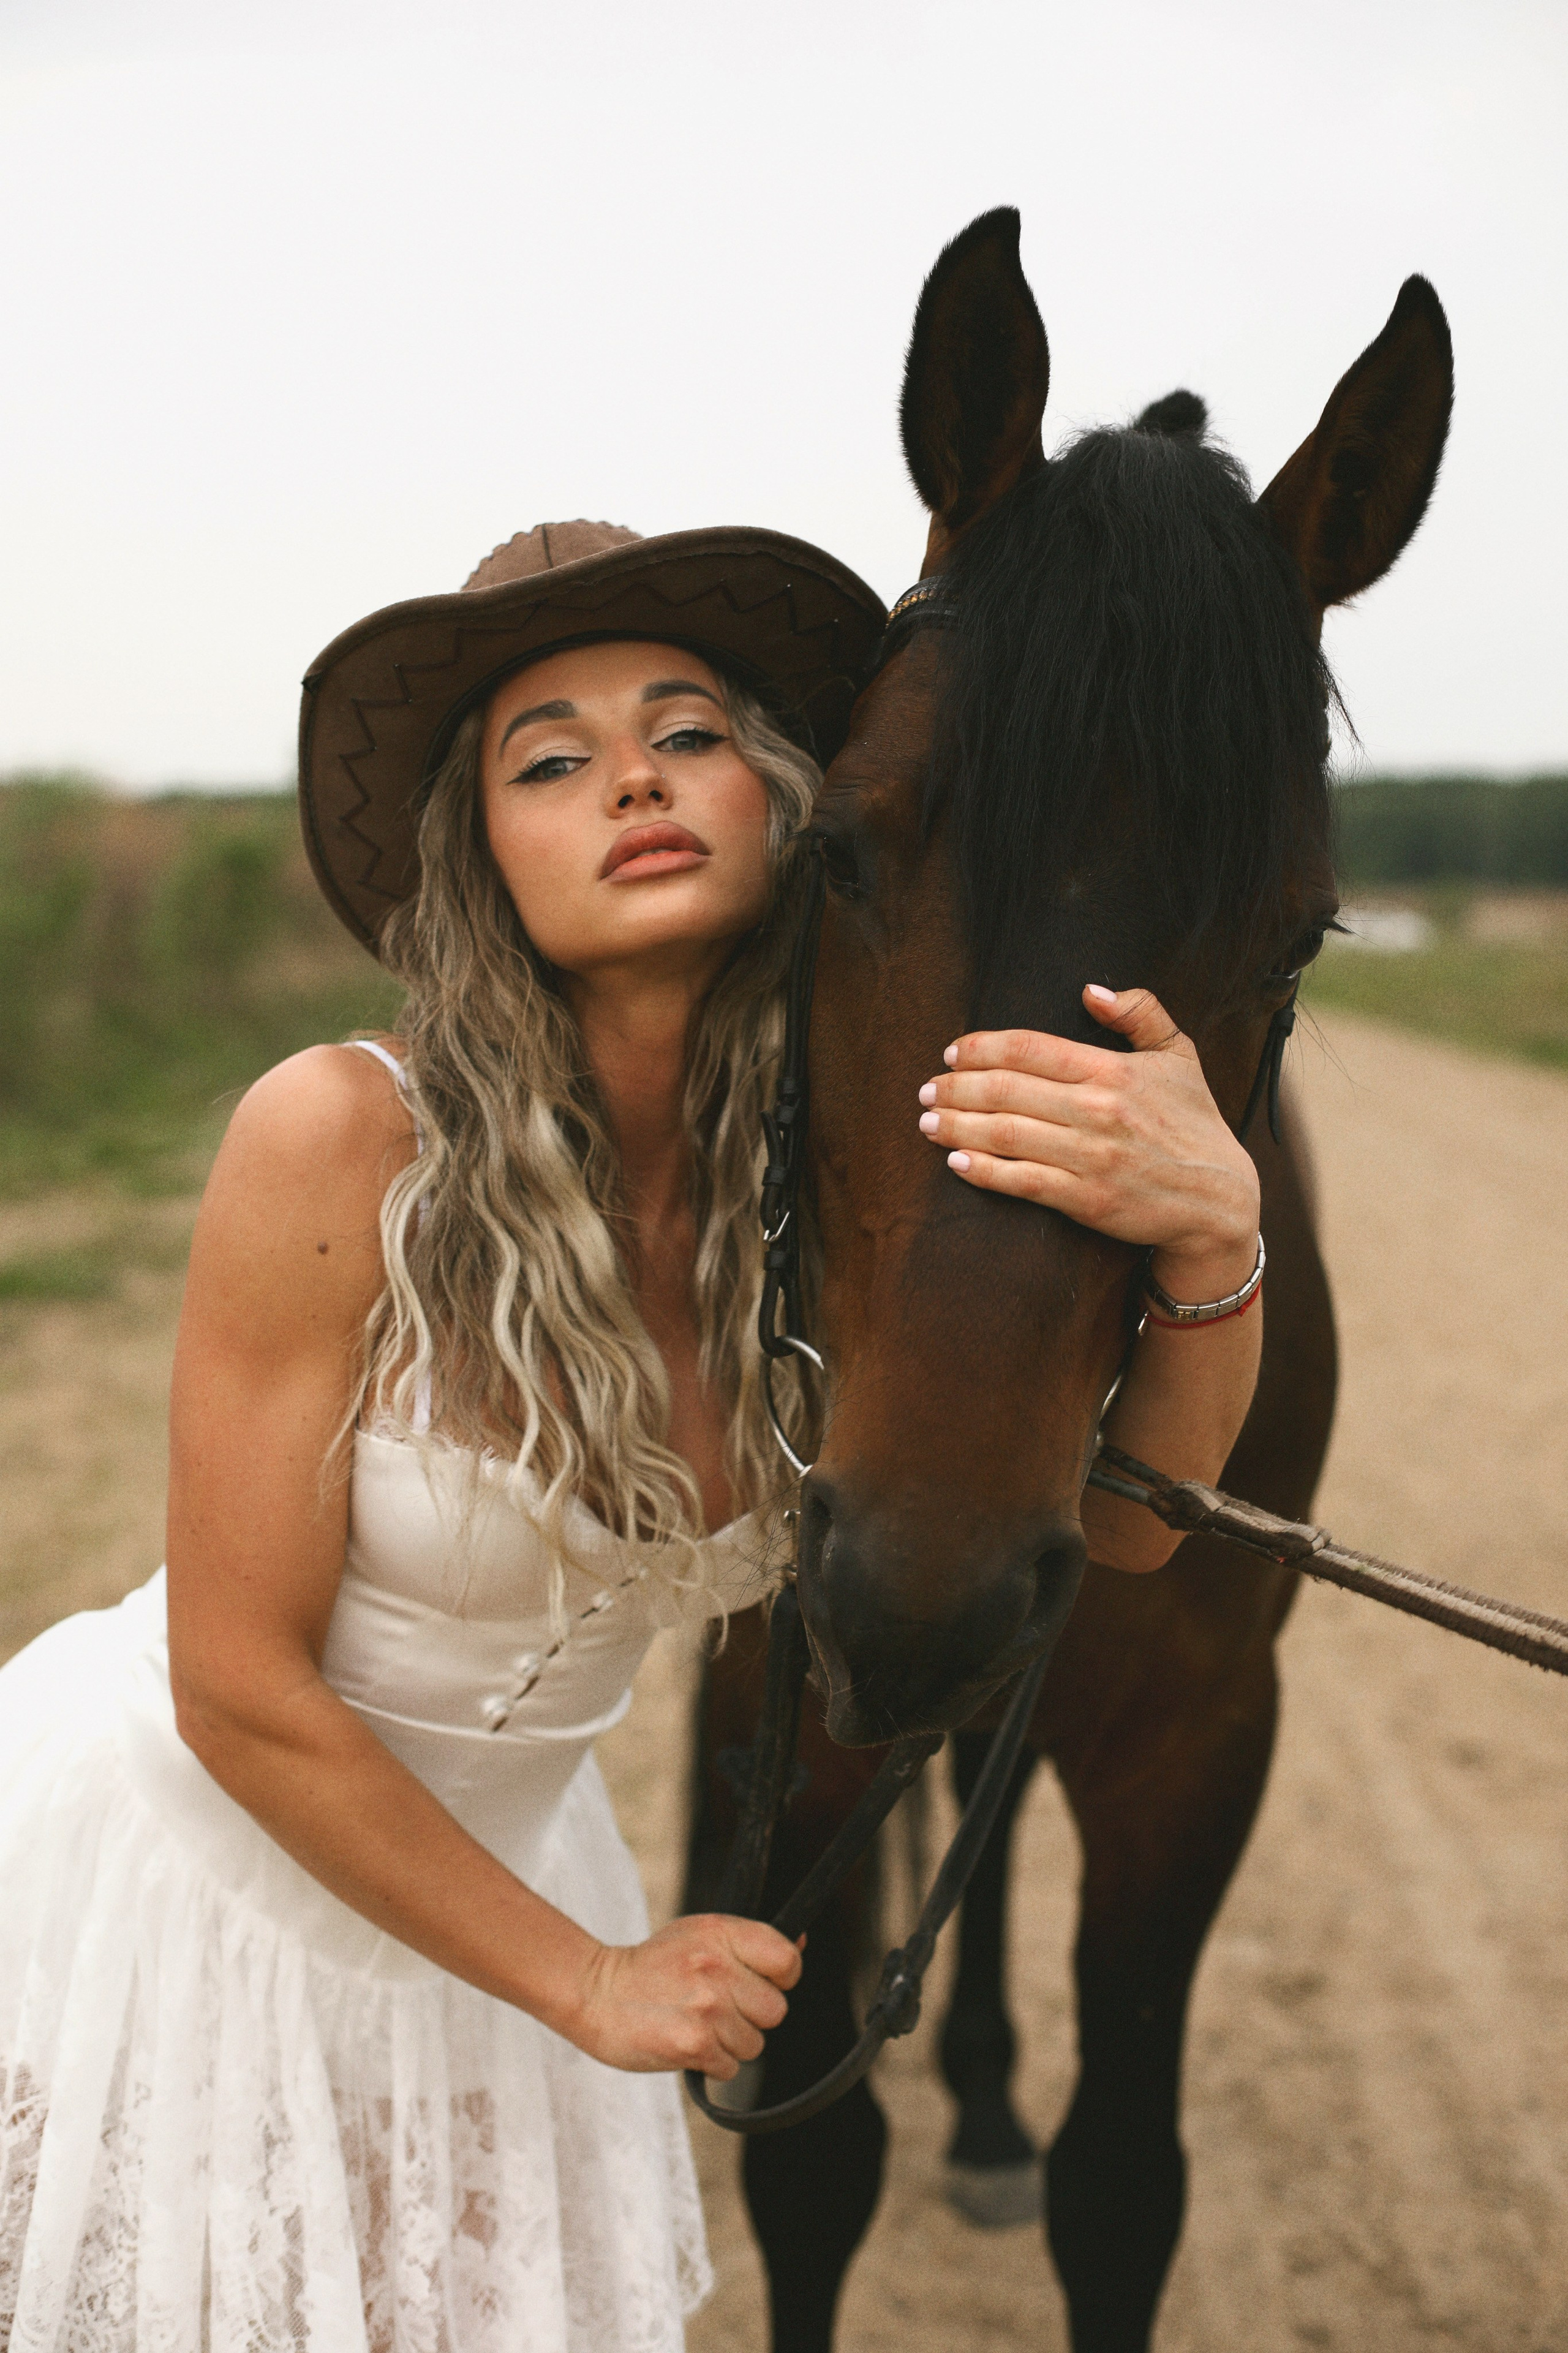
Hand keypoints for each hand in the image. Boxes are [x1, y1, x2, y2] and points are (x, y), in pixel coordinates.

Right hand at [567, 1913, 802, 2076]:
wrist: (594, 1992)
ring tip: (694, 2022)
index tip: (761, 1982)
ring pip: (754, 2044)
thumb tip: (800, 1944)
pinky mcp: (693, 2045)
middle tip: (716, 2006)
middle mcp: (717, 1968)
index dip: (782, 1977)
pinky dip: (711, 2063)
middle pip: (775, 2010)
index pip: (787, 1960)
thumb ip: (747, 1943)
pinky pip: (730, 2068)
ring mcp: (707, 2008)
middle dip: (751, 2015)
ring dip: (729, 2042)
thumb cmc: (650, 1966)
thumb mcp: (697, 1934)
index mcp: (721, 1934)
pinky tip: (685, 2041)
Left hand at [917, 984, 1259, 1295]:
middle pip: (1005, 1089)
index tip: (952, 1052)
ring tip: (927, 1122)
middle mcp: (1098, 1109)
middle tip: (926, 1089)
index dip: (981, 1047)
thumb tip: (1091, 990)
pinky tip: (956, 1163)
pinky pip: (1022, 1181)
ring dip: (956, 1126)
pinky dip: (983, 1172)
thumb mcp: (1179, 1056)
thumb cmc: (1195, 1125)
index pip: (1028, 1048)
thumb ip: (1140, 1013)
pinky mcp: (1087, 1199)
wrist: (1219, 1200)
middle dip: (955, 1087)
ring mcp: (1091, 1156)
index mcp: (1112, 1070)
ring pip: (1004, 1133)